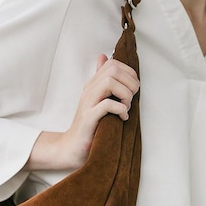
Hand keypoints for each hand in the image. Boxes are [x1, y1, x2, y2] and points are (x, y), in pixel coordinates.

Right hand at [25, 54, 139, 171]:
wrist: (72, 148)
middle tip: (130, 99)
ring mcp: (88, 103)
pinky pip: (107, 105)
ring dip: (125, 94)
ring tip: (126, 107)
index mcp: (93, 85)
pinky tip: (122, 117)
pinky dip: (120, 109)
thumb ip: (102, 80)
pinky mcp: (89, 118)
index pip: (112, 64)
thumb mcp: (97, 99)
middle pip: (113, 70)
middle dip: (129, 82)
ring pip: (109, 83)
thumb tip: (103, 57)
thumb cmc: (90, 126)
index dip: (129, 73)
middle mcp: (89, 90)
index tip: (133, 88)